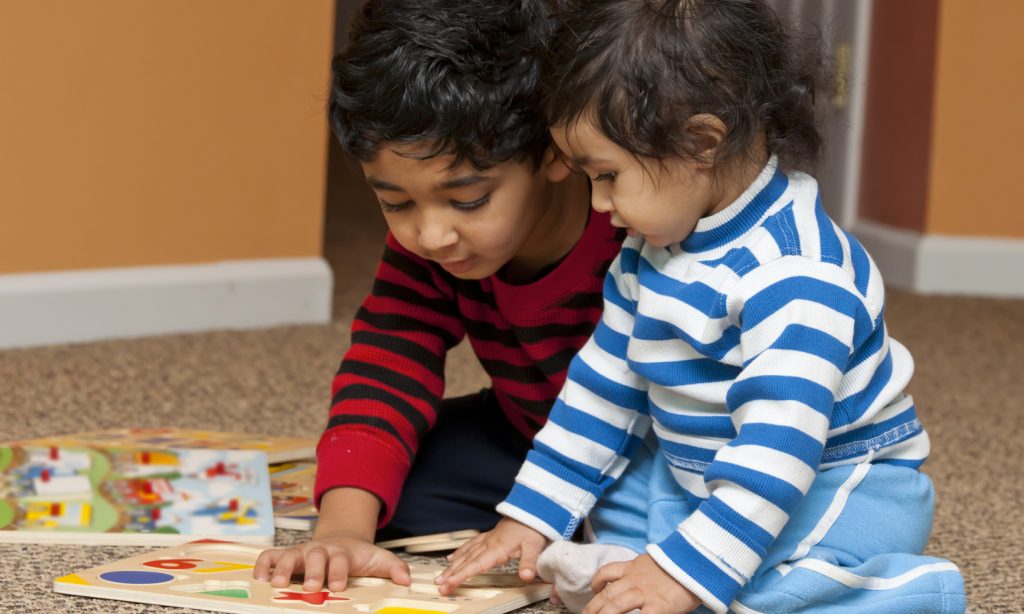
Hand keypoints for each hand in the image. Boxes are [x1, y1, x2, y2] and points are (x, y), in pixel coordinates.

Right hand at [252, 487, 408, 591]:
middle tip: (312, 587)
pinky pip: (270, 556)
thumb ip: (394, 568)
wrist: (341, 539)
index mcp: (341, 552)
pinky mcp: (286, 555)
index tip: (338, 586)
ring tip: (277, 584)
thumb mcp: (378, 559)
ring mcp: (301, 552)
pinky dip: (263, 566)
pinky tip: (259, 579)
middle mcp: (319, 551)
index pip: (339, 560)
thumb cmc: (358, 555)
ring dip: (283, 569)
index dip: (338, 572)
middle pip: (314, 557)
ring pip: (289, 556)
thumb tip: (407, 580)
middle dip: (312, 571)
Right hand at [434, 518, 548, 594]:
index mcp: (497, 548)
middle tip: (439, 585)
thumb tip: (526, 576)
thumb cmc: (533, 528)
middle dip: (451, 574)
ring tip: (441, 575)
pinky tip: (452, 557)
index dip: (460, 576)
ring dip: (452, 565)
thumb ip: (529, 562)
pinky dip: (459, 552)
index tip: (449, 584)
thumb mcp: (534, 546)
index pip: (475, 565)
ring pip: (465, 554)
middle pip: (466, 561)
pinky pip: (470, 545)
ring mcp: (488, 539)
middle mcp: (489, 544)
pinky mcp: (489, 536)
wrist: (532, 509)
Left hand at [583, 554, 700, 613]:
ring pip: (615, 605)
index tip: (593, 591)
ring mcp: (644, 593)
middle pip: (606, 594)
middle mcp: (634, 580)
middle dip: (593, 608)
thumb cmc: (682, 564)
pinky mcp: (658, 606)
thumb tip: (632, 580)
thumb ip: (641, 571)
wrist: (699, 561)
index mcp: (633, 567)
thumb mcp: (655, 563)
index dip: (596, 583)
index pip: (607, 573)